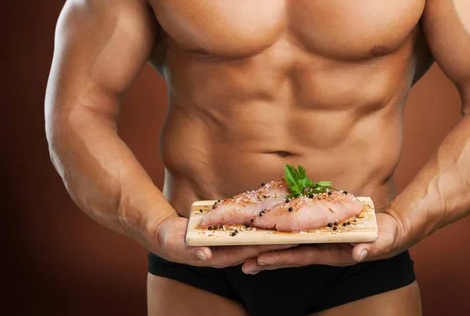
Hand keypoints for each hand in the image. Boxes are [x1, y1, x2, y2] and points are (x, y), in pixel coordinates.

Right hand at [153, 216, 295, 267]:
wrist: (168, 235)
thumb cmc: (172, 241)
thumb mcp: (177, 245)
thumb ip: (191, 251)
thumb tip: (205, 254)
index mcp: (220, 256)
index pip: (249, 252)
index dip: (268, 246)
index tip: (286, 241)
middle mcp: (229, 251)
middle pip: (259, 245)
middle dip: (279, 239)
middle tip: (301, 230)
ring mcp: (230, 242)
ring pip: (256, 237)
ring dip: (274, 231)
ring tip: (295, 221)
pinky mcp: (229, 233)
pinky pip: (248, 228)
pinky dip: (262, 222)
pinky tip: (275, 214)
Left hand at [241, 212, 405, 273]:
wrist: (389, 230)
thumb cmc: (385, 237)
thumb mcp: (381, 242)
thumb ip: (371, 248)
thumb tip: (359, 255)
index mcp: (331, 252)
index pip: (302, 256)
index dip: (282, 257)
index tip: (262, 258)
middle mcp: (321, 249)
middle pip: (289, 255)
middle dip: (267, 259)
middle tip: (243, 263)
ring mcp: (320, 242)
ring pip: (290, 247)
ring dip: (269, 251)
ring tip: (247, 256)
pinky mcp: (320, 231)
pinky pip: (298, 234)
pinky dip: (282, 235)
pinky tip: (268, 233)